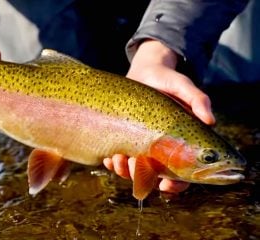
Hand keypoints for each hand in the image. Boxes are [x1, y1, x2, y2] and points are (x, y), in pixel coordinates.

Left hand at [104, 39, 214, 193]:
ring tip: (118, 159)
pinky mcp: (123, 140)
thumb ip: (198, 100)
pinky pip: (117, 160)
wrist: (145, 71)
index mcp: (180, 145)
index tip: (165, 185)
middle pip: (153, 178)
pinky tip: (108, 158)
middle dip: (142, 177)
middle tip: (135, 163)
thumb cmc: (168, 80)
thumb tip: (211, 121)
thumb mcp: (184, 87)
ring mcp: (140, 146)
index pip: (181, 176)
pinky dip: (112, 163)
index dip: (175, 186)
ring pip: (133, 172)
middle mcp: (160, 150)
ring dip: (124, 171)